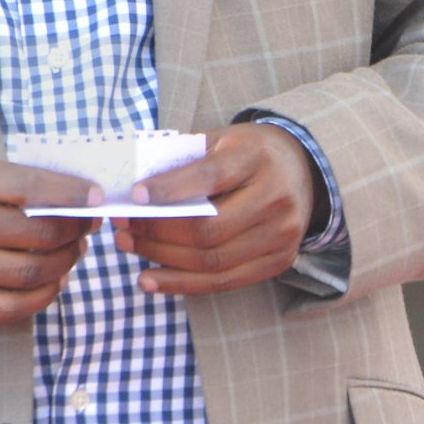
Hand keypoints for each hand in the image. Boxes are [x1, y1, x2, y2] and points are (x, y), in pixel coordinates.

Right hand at [0, 156, 101, 323]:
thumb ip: (17, 181)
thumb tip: (78, 195)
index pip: (32, 189)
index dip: (74, 195)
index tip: (97, 198)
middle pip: (39, 235)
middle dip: (76, 231)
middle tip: (87, 227)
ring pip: (31, 273)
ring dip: (66, 263)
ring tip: (73, 251)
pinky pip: (11, 307)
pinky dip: (44, 296)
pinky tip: (55, 281)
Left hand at [114, 122, 322, 297]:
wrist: (302, 169)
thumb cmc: (248, 153)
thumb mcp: (221, 140)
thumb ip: (184, 159)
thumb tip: (133, 188)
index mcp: (258, 158)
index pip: (210, 177)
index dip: (169, 189)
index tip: (134, 196)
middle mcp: (276, 197)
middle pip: (208, 229)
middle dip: (157, 231)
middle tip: (122, 226)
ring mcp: (282, 234)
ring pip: (212, 261)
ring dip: (162, 259)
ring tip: (129, 247)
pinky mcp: (280, 260)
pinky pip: (224, 281)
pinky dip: (182, 284)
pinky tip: (150, 279)